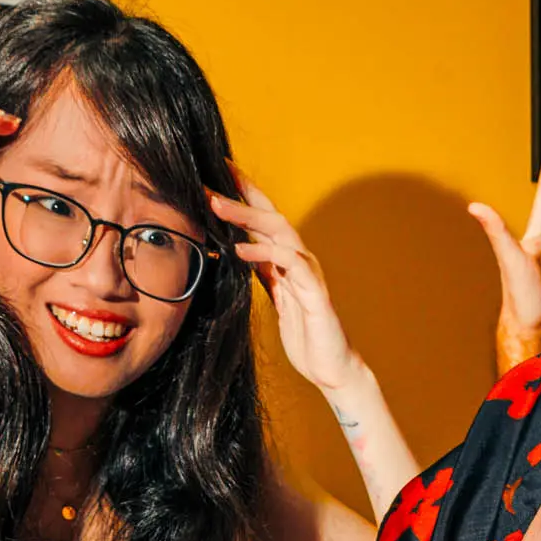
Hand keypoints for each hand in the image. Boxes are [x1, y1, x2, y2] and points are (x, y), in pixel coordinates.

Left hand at [212, 177, 363, 395]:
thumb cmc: (305, 336)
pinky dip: (264, 253)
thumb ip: (263, 272)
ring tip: (218, 207)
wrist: (331, 368)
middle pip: (269, 216)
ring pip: (280, 232)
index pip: (263, 218)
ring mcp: (308, 273)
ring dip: (247, 217)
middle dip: (240, 196)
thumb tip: (239, 250)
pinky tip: (241, 250)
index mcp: (287, 260)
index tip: (215, 172)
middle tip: (209, 182)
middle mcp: (299, 259)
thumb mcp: (277, 298)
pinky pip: (290, 264)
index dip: (242, 193)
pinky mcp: (315, 293)